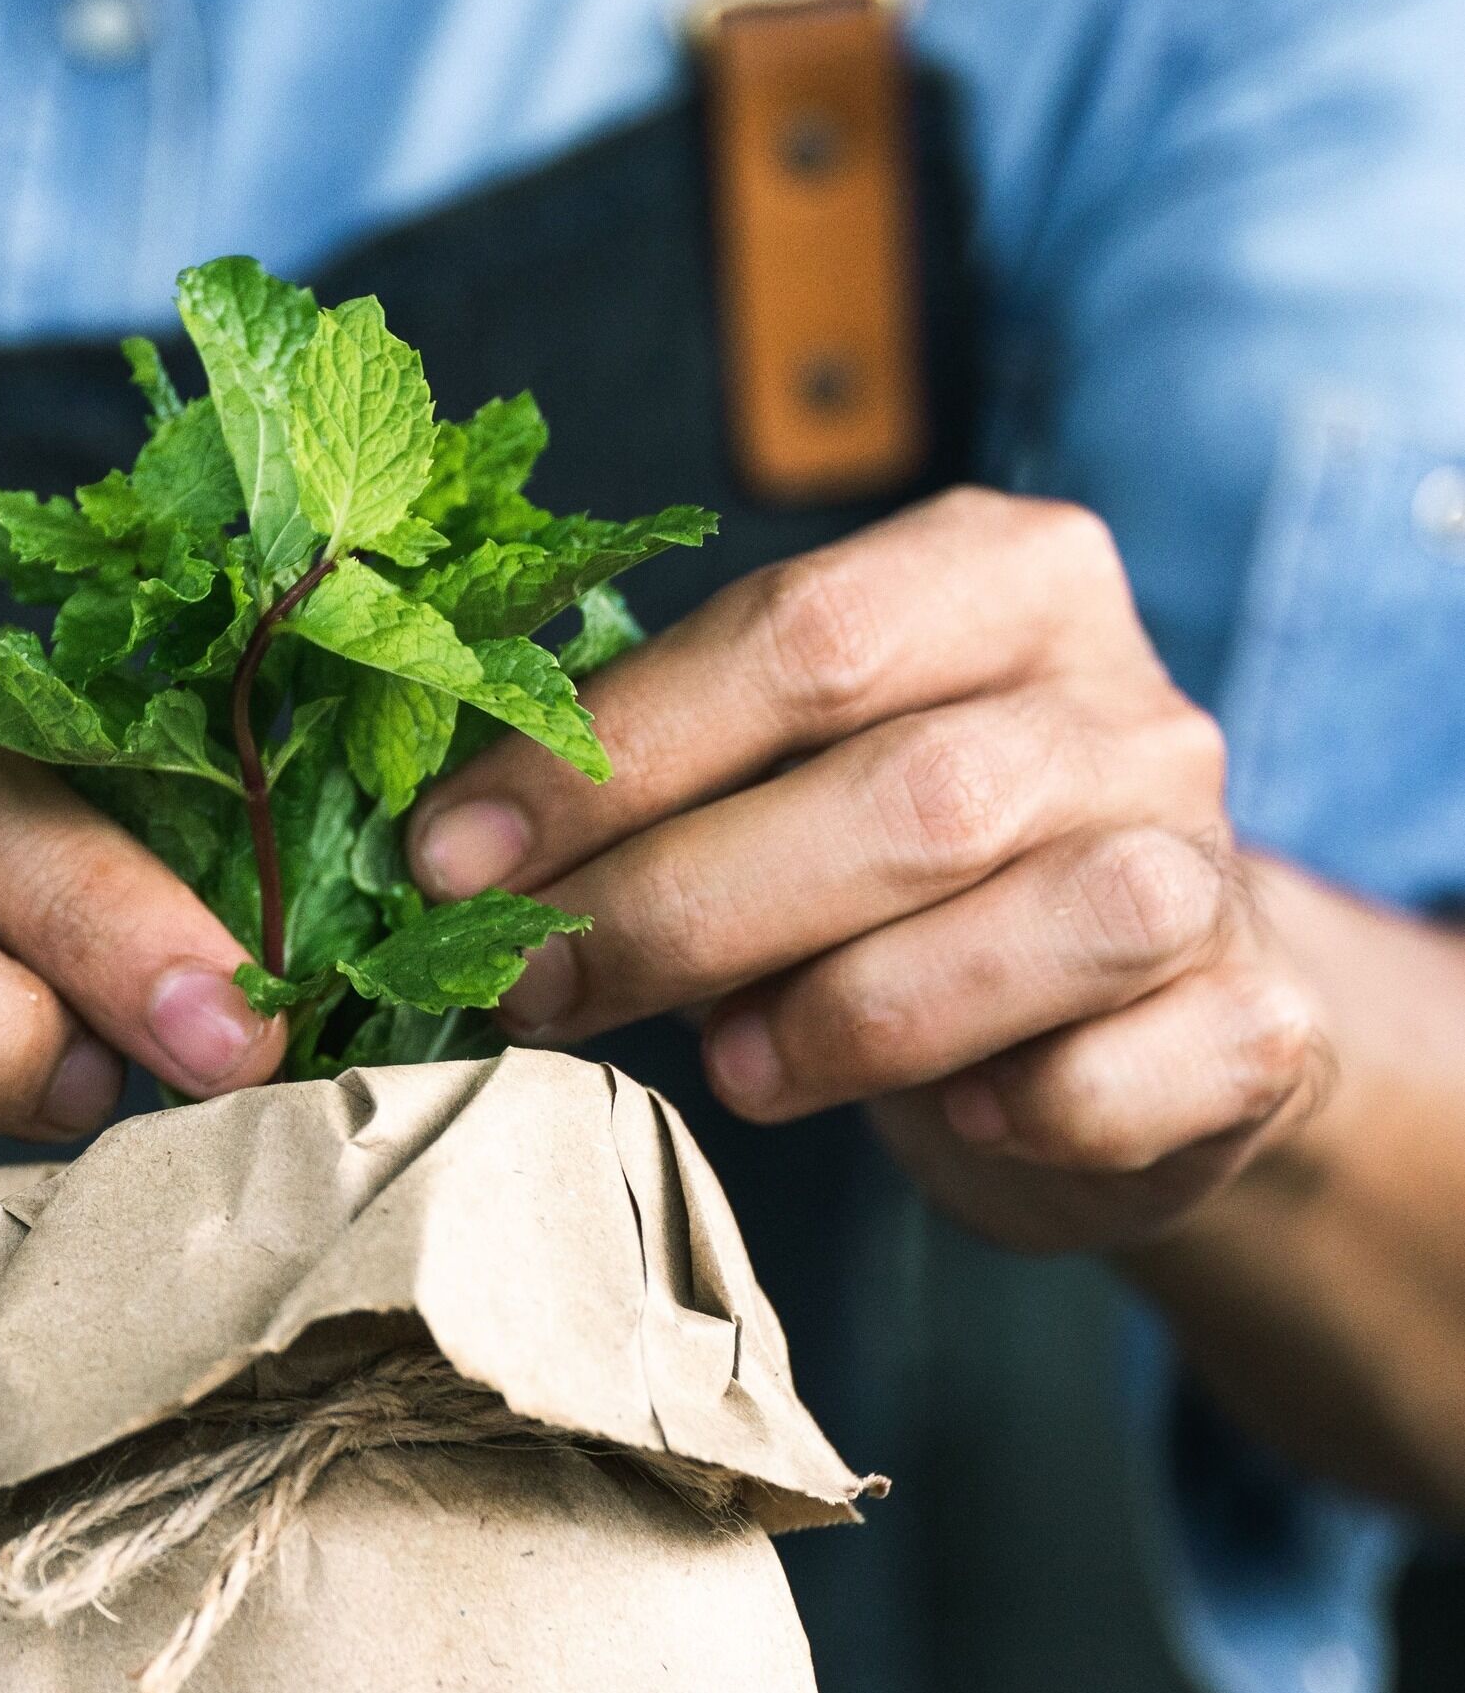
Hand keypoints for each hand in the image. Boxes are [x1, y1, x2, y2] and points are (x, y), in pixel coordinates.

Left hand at [408, 487, 1325, 1254]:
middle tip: (527, 985)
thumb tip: (443, 847)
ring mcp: (1207, 863)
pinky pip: (1111, 1080)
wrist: (1128, 1026)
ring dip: (834, 1017)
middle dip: (675, 904)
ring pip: (1021, 924)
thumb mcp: (789, 779)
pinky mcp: (1249, 1029)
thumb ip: (665, 769)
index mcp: (1004, 579)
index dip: (606, 754)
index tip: (444, 861)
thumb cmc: (902, 886)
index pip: (799, 632)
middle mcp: (1127, 704)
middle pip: (898, 788)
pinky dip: (1009, 1109)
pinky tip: (952, 1114)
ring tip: (733, 1065)